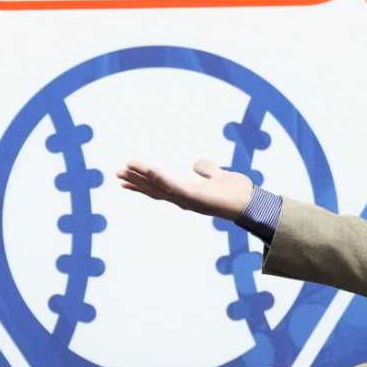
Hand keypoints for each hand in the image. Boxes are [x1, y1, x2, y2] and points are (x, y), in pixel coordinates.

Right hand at [116, 158, 255, 218]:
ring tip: (124, 169)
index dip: (142, 182)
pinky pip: (171, 185)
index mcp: (186, 194)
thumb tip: (197, 164)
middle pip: (153, 189)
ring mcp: (186, 199)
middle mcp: (183, 199)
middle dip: (135, 182)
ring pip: (158, 187)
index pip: (159, 187)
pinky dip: (158, 178)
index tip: (126, 176)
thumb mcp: (217, 175)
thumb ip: (207, 170)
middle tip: (117, 174)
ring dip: (140, 178)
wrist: (250, 202)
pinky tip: (147, 169)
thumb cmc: (236, 192)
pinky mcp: (192, 197)